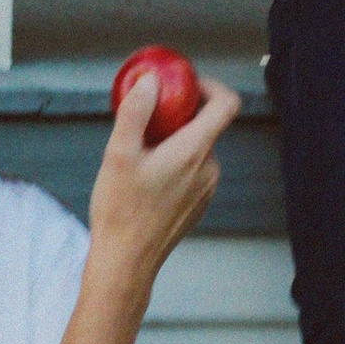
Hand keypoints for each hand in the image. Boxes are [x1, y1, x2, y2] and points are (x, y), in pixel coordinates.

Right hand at [83, 69, 239, 296]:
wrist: (126, 261)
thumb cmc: (121, 212)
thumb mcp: (118, 154)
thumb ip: (135, 112)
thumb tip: (149, 82)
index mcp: (194, 151)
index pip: (226, 104)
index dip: (210, 86)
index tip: (186, 84)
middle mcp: (209, 169)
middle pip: (206, 125)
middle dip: (179, 115)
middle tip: (147, 118)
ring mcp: (206, 188)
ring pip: (197, 148)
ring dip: (174, 140)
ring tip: (140, 152)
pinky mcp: (198, 203)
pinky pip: (193, 170)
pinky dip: (175, 161)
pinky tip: (146, 176)